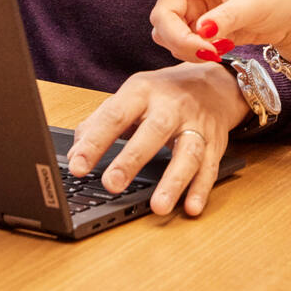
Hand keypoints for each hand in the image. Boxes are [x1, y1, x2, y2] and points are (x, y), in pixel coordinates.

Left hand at [65, 62, 248, 216]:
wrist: (214, 82)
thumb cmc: (164, 94)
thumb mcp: (130, 97)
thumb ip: (99, 123)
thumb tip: (75, 155)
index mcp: (143, 92)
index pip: (115, 115)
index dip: (95, 141)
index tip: (77, 166)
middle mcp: (172, 106)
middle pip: (154, 131)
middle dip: (132, 159)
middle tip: (112, 185)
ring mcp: (196, 124)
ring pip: (188, 152)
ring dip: (174, 181)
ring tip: (158, 206)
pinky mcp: (215, 143)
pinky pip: (210, 167)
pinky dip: (201, 189)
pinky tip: (191, 207)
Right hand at [74, 0, 290, 65]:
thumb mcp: (256, 5)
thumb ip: (227, 19)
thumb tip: (203, 32)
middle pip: (160, 15)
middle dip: (178, 38)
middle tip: (206, 52)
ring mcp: (192, 6)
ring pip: (167, 33)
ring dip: (186, 48)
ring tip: (219, 49)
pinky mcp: (198, 25)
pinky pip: (180, 43)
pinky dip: (194, 52)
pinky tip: (219, 50)